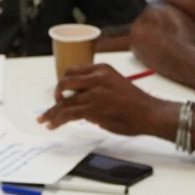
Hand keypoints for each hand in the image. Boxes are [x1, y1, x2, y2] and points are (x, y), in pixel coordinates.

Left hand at [39, 64, 167, 134]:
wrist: (150, 113)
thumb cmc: (137, 103)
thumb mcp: (116, 86)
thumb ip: (99, 92)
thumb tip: (85, 107)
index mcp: (102, 69)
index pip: (74, 72)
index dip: (64, 83)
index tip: (61, 93)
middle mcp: (96, 78)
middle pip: (65, 83)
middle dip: (56, 95)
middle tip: (52, 106)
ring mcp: (93, 93)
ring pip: (64, 101)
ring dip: (51, 112)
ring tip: (44, 120)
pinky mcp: (92, 108)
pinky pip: (68, 113)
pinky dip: (57, 120)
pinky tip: (52, 125)